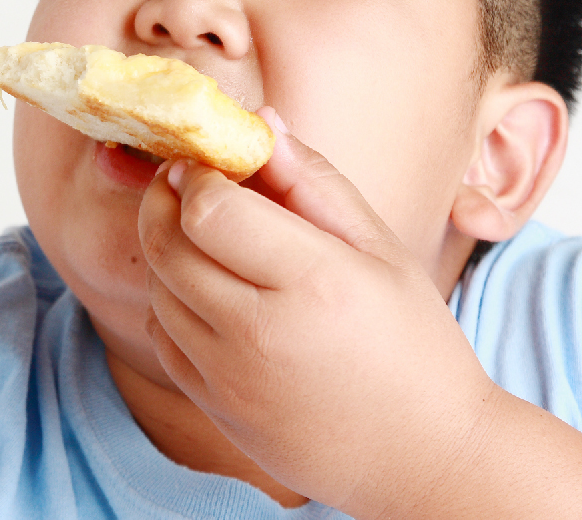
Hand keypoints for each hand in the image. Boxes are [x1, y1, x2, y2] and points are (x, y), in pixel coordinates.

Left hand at [137, 108, 499, 517]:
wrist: (423, 457)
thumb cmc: (415, 345)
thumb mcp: (383, 251)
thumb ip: (316, 183)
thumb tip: (263, 124)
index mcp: (314, 282)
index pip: (210, 210)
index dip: (199, 174)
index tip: (211, 162)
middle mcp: (260, 333)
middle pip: (166, 244)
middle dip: (164, 198)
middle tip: (185, 182)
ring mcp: (230, 378)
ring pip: (157, 288)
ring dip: (165, 247)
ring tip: (204, 234)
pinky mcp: (215, 408)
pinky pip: (161, 337)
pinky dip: (170, 301)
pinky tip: (207, 289)